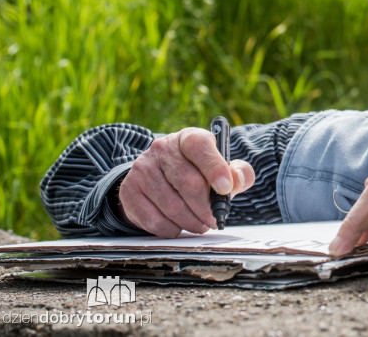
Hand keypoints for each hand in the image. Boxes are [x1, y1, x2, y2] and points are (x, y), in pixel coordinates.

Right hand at [118, 128, 254, 236]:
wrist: (159, 178)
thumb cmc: (198, 173)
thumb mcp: (222, 168)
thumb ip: (238, 173)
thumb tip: (237, 179)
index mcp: (188, 137)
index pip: (199, 146)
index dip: (214, 168)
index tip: (225, 189)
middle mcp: (162, 148)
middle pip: (189, 183)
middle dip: (206, 208)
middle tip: (215, 219)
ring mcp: (142, 168)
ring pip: (172, 206)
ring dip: (192, 222)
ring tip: (200, 223)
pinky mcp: (130, 191)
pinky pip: (155, 220)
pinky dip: (173, 229)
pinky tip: (179, 224)